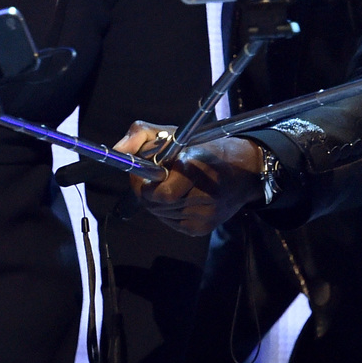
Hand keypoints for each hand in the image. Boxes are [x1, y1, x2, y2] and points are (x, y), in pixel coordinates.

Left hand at [123, 134, 264, 236]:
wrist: (243, 171)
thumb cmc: (203, 149)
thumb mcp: (173, 133)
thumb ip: (141, 135)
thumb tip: (118, 150)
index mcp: (197, 169)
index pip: (161, 193)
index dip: (144, 185)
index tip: (142, 174)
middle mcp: (204, 196)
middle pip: (155, 205)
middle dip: (147, 191)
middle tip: (154, 177)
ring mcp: (204, 216)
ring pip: (160, 215)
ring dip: (157, 201)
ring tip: (171, 185)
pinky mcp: (202, 229)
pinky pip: (171, 223)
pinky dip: (168, 211)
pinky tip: (180, 197)